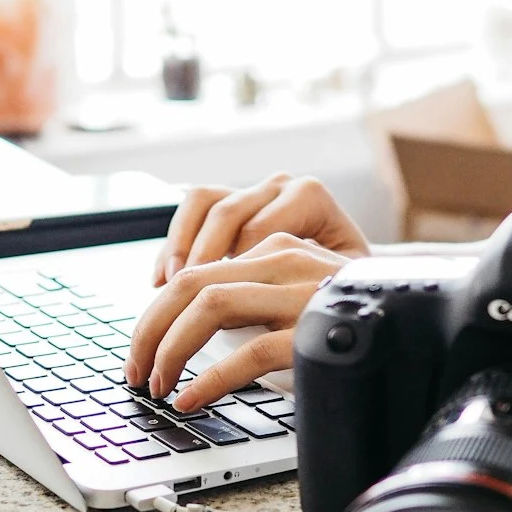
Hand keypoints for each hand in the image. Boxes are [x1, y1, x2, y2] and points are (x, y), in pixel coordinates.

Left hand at [126, 233, 349, 410]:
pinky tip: (193, 398)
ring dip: (171, 349)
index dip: (157, 310)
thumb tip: (187, 338)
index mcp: (279, 248)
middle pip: (192, 282)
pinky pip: (249, 352)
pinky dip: (210, 378)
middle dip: (150, 328)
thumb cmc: (356, 324)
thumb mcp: (297, 303)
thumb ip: (254, 303)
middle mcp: (287, 261)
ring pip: (210, 306)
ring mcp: (302, 293)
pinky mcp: (316, 330)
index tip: (143, 347)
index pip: (198, 269)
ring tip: (158, 385)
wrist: (424, 325)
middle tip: (135, 370)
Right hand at [153, 172, 369, 285]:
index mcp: (310, 199)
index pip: (260, 230)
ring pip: (203, 203)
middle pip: (225, 214)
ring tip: (168, 286)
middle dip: (198, 262)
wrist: (349, 270)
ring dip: (180, 247)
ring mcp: (254, 190)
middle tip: (182, 304)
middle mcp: (280, 187)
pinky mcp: (232, 201)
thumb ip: (307, 291)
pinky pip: (193, 208)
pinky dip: (174, 242)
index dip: (234, 268)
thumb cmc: (343, 282)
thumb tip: (274, 324)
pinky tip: (162, 278)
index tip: (217, 303)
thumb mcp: (336, 286)